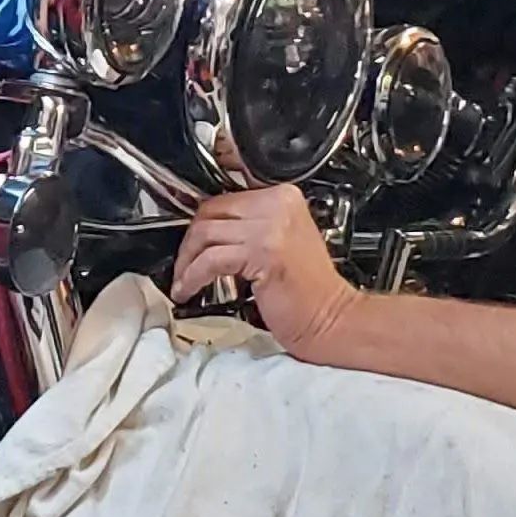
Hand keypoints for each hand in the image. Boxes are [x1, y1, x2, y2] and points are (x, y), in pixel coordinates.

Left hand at [171, 185, 363, 364]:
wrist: (332, 320)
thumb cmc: (308, 292)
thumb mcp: (280, 242)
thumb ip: (250, 227)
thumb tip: (205, 229)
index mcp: (284, 197)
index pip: (225, 198)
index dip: (200, 221)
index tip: (188, 242)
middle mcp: (278, 205)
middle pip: (210, 211)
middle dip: (188, 242)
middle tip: (182, 265)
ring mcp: (271, 228)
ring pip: (205, 234)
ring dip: (186, 261)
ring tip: (183, 281)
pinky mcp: (263, 253)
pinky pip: (210, 260)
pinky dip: (192, 276)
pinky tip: (189, 290)